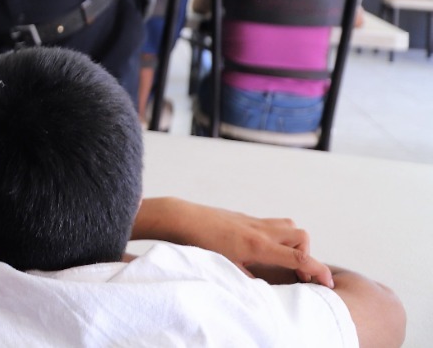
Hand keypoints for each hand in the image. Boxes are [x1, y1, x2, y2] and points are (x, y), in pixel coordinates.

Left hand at [133, 197, 333, 287]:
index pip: (299, 257)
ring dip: (293, 242)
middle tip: (298, 272)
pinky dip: (279, 236)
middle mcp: (260, 230)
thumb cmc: (201, 243)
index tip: (328, 283)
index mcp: (258, 245)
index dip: (318, 270)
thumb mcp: (226, 268)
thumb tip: (264, 293)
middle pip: (301, 236)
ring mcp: (253, 221)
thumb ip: (249, 280)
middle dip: (306, 254)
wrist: (182, 218)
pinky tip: (266, 249)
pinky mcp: (245, 218)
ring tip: (283, 260)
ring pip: (288, 226)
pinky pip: (272, 223)